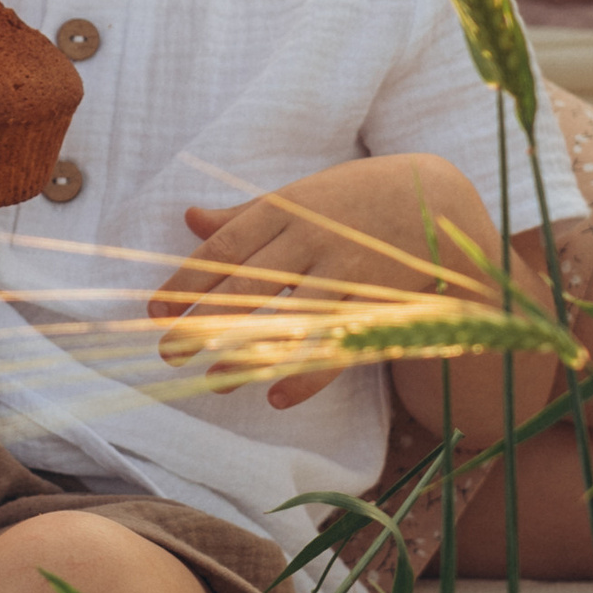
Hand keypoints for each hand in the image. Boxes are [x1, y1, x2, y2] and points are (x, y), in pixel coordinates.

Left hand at [149, 152, 500, 406]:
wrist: (437, 198)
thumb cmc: (354, 198)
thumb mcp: (298, 196)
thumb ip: (244, 215)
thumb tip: (189, 218)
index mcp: (285, 210)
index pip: (224, 248)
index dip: (187, 280)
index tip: (155, 309)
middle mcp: (310, 239)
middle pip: (248, 284)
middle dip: (204, 319)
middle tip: (169, 351)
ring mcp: (345, 271)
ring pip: (289, 318)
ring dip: (250, 352)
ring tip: (215, 380)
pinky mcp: (376, 302)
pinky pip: (337, 343)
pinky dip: (309, 372)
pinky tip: (277, 396)